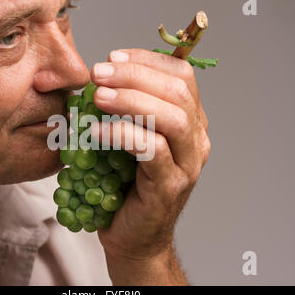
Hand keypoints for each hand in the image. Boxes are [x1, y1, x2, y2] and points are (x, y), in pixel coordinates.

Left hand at [90, 49, 210, 283]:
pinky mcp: (172, 185)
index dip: (146, 60)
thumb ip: (128, 109)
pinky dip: (123, 134)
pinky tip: (98, 132)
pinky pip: (152, 149)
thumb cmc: (127, 186)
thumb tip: (100, 76)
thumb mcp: (129, 140)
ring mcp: (189, 163)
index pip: (181, 75)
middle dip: (134, 75)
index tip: (112, 57)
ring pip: (171, 117)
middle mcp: (197, 139)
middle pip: (177, 91)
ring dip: (130, 101)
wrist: (134, 237)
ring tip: (97, 97)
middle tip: (98, 73)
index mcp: (190, 121)